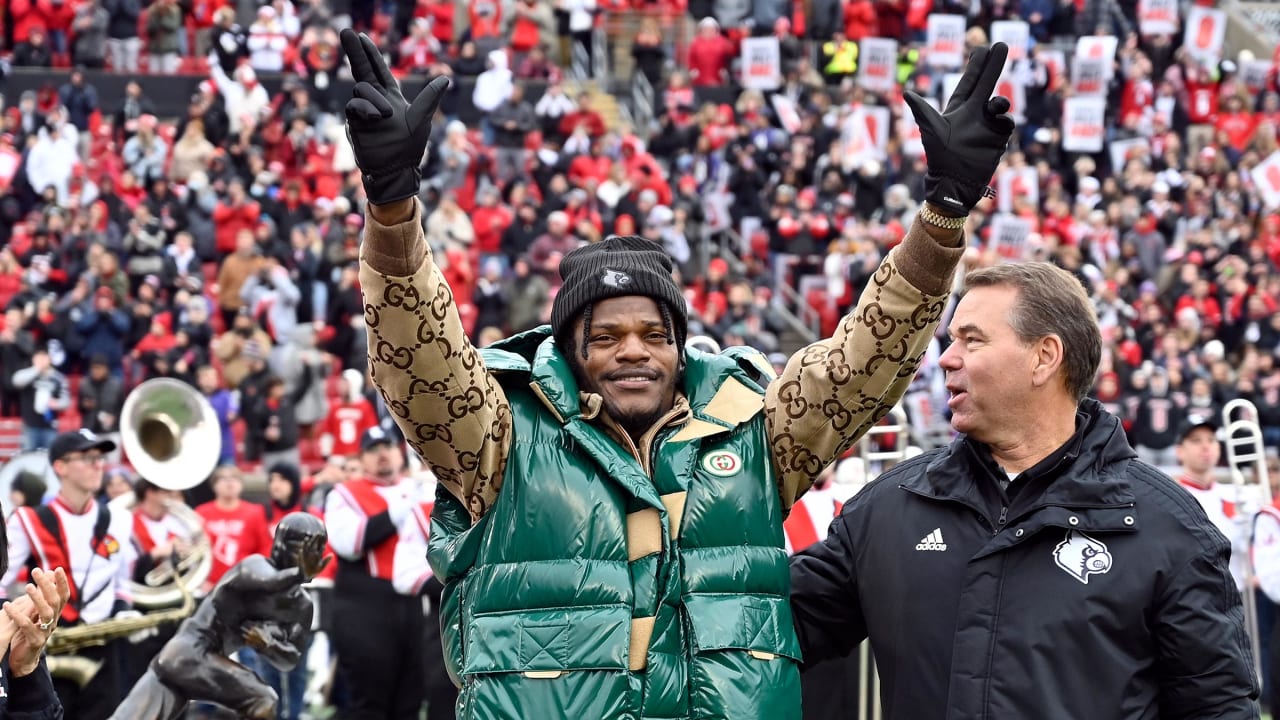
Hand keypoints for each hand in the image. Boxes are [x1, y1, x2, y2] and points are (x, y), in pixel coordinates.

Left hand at [5, 567, 69, 676]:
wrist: (23, 659)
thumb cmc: (28, 633)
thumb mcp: (35, 613)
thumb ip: (41, 596)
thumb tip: (48, 574)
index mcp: (54, 614)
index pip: (63, 595)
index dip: (62, 583)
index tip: (56, 569)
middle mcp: (53, 621)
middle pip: (55, 601)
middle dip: (47, 585)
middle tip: (37, 571)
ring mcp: (46, 632)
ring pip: (46, 613)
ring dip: (37, 598)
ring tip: (28, 586)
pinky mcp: (35, 641)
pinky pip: (27, 626)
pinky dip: (17, 615)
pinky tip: (7, 606)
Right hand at [341, 28, 450, 204]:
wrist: (394, 170)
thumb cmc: (409, 147)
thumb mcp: (421, 119)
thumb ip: (429, 97)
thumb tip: (446, 79)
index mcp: (392, 96)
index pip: (379, 70)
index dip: (371, 54)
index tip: (362, 37)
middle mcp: (375, 100)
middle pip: (362, 70)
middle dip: (355, 51)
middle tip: (346, 31)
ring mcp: (364, 110)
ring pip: (361, 89)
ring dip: (374, 98)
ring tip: (385, 115)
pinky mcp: (355, 122)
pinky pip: (354, 106)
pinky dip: (365, 108)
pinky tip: (375, 117)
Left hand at [903, 42, 1015, 215]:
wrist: (954, 182)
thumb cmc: (939, 157)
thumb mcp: (931, 131)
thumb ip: (923, 111)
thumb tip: (907, 93)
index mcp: (959, 109)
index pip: (970, 82)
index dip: (976, 65)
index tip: (982, 47)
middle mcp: (975, 114)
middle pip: (987, 84)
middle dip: (994, 65)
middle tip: (1002, 44)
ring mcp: (988, 125)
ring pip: (1000, 104)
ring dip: (1001, 101)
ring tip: (996, 104)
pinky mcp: (998, 139)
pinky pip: (1007, 123)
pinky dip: (1005, 120)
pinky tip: (998, 122)